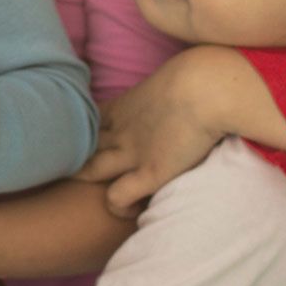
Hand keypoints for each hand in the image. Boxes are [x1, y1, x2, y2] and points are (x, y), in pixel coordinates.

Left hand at [76, 50, 228, 216]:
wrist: (209, 88)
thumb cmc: (200, 77)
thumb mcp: (168, 79)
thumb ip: (161, 93)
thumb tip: (176, 91)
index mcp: (122, 106)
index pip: (87, 121)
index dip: (83, 133)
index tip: (92, 143)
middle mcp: (120, 130)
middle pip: (80, 145)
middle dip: (76, 155)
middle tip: (81, 169)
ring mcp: (131, 153)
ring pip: (89, 170)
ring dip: (90, 181)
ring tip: (102, 191)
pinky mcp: (149, 174)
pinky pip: (116, 197)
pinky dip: (118, 206)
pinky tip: (131, 207)